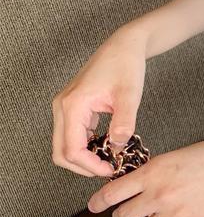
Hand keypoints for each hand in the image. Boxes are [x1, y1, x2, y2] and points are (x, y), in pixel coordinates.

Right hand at [52, 27, 147, 176]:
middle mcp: (62, 108)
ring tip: (111, 159)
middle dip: (84, 167)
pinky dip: (87, 147)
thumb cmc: (126, 66)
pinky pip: (73, 136)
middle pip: (61, 153)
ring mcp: (65, 108)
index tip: (111, 170)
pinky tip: (107, 145)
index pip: (71, 150)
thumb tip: (118, 146)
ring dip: (85, 158)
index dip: (90, 166)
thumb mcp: (129, 95)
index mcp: (72, 106)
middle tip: (109, 169)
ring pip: (65, 146)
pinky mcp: (73, 108)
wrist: (124, 47)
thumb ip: (124, 121)